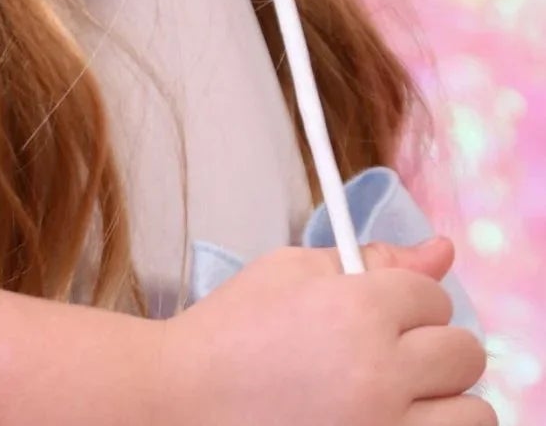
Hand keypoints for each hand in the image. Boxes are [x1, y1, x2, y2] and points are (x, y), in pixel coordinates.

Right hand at [152, 235, 491, 425]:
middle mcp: (381, 375)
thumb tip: (442, 250)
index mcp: (358, 311)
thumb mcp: (292, 272)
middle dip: (434, 347)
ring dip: (445, 402)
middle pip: (464, 354)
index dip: (407, 300)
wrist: (184, 401)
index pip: (433, 297)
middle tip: (393, 355)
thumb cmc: (232, 333)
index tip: (382, 313)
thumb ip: (372, 259)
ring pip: (473, 415)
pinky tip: (390, 418)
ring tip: (402, 397)